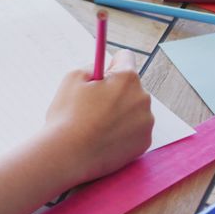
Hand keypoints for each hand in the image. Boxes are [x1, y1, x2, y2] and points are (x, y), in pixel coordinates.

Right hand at [44, 50, 153, 184]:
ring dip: (120, 112)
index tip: (101, 75)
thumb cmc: (68, 116)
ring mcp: (146, 123)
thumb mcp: (72, 78)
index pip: (125, 57)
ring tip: (97, 125)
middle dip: (115, 91)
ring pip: (133, 109)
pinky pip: (135, 130)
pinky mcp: (144, 143)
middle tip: (93, 105)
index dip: (109, 65)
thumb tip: (102, 70)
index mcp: (127, 79)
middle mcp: (143, 98)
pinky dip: (123, 132)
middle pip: (130, 86)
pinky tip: (104, 137)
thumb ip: (92, 67)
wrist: (69, 155)